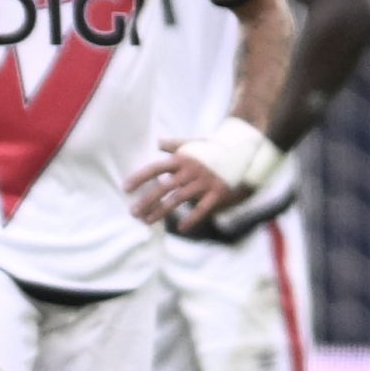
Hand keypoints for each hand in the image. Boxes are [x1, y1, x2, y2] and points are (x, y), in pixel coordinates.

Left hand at [126, 137, 243, 231]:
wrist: (243, 149)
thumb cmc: (213, 149)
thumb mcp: (192, 145)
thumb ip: (174, 145)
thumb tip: (157, 142)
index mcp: (182, 159)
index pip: (156, 168)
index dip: (140, 177)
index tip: (126, 188)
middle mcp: (190, 170)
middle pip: (164, 187)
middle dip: (147, 200)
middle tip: (133, 212)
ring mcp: (204, 182)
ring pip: (179, 199)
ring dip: (161, 211)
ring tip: (147, 221)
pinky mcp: (218, 192)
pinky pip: (203, 208)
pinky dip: (192, 218)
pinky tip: (181, 228)